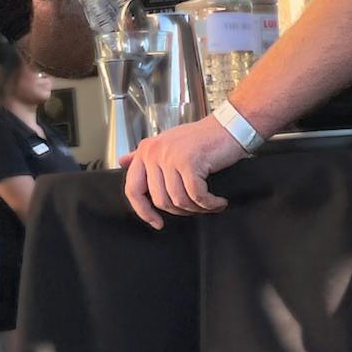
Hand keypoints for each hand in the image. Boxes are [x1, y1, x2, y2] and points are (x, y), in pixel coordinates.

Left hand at [120, 116, 247, 228]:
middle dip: (180, 210)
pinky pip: (196, 196)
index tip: (156, 223)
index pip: (133, 189)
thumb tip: (123, 162)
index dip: (143, 211)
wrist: (228, 127)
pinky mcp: (189, 163)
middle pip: (159, 200)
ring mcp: (170, 157)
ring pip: (178, 200)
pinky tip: (218, 202)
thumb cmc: (200, 139)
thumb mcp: (167, 144)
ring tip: (209, 203)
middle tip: (196, 207)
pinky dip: (210, 204)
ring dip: (197, 208)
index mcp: (146, 151)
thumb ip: (144, 155)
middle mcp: (154, 153)